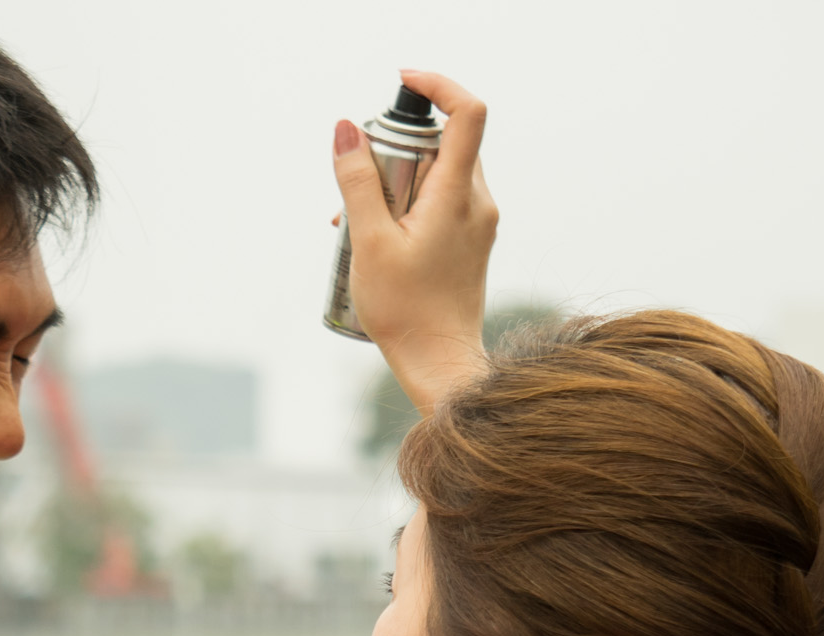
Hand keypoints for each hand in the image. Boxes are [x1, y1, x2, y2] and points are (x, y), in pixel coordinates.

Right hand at [333, 71, 496, 414]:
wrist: (439, 364)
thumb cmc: (405, 311)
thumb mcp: (368, 241)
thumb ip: (356, 181)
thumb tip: (345, 129)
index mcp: (458, 195)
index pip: (468, 113)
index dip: (438, 86)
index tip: (403, 83)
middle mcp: (478, 202)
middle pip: (443, 144)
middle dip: (396, 152)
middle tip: (360, 192)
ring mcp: (479, 222)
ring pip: (439, 174)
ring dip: (397, 183)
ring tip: (361, 227)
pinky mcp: (472, 241)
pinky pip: (442, 201)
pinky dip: (409, 205)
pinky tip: (380, 241)